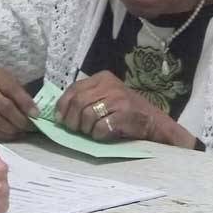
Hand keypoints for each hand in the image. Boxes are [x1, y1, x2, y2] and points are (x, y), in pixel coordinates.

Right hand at [0, 64, 38, 139]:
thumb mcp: (0, 77)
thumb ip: (15, 89)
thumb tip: (33, 107)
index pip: (12, 89)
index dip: (25, 103)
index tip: (36, 114)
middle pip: (5, 107)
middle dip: (21, 119)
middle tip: (32, 126)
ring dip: (13, 129)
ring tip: (24, 131)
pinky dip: (4, 134)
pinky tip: (13, 133)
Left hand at [55, 71, 194, 146]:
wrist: (153, 121)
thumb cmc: (124, 111)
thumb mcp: (104, 96)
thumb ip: (86, 98)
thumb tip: (59, 113)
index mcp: (102, 78)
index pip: (73, 89)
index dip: (63, 105)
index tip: (60, 119)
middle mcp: (109, 85)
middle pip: (78, 102)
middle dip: (72, 120)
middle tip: (76, 130)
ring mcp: (118, 99)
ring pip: (87, 115)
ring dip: (86, 129)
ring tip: (92, 132)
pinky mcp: (125, 114)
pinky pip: (101, 127)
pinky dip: (98, 135)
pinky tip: (102, 135)